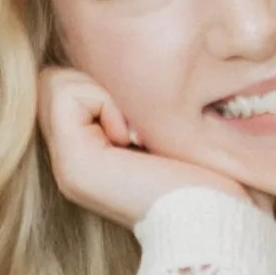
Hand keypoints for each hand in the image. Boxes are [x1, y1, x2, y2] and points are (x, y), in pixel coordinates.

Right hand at [37, 65, 267, 226]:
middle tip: (139, 124)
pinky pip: (64, 92)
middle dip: (97, 83)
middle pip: (54, 80)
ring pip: (53, 81)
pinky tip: (131, 137)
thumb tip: (135, 55)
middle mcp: (71, 161)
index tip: (146, 123)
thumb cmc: (217, 179)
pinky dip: (100, 100)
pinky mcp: (73, 163)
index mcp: (92, 155)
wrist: (222, 219)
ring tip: (136, 132)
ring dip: (100, 91)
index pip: (68, 85)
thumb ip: (141, 102)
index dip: (103, 83)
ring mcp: (67, 164)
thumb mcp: (174, 127)